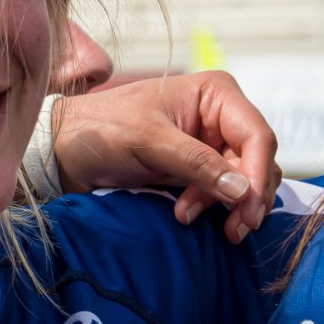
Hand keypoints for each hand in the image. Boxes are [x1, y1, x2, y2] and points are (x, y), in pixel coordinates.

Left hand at [50, 72, 279, 243]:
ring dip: (226, 205)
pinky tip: (184, 214)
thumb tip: (242, 190)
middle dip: (246, 196)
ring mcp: (210, 144)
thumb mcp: (149, 142)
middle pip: (256, 161)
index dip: (258, 174)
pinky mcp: (197, 169)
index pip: (257, 135)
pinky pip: (221, 192)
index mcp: (215, 94)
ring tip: (188, 216)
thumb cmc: (101, 130)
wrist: (66, 149)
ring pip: (243, 181)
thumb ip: (197, 164)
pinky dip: (210, 207)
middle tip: (235, 229)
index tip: (249, 209)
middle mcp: (219, 116)